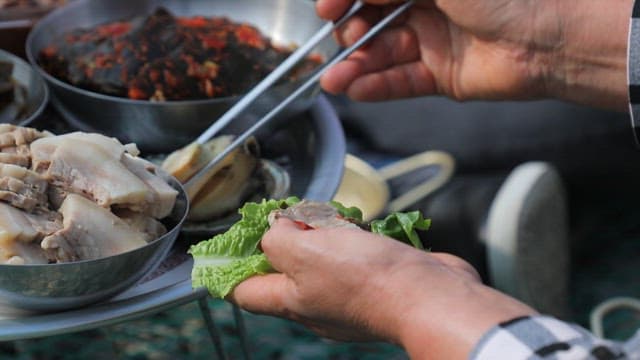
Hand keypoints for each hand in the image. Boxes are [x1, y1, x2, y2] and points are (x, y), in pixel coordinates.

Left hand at [230, 218, 535, 358]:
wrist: (428, 294)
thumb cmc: (367, 279)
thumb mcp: (303, 253)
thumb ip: (277, 240)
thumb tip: (277, 229)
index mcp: (292, 302)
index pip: (244, 293)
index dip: (229, 271)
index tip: (228, 246)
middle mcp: (317, 303)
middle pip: (284, 270)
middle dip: (284, 240)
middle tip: (292, 218)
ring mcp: (347, 294)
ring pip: (321, 259)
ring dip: (321, 234)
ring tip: (329, 220)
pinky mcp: (375, 281)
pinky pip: (352, 256)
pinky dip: (350, 238)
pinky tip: (357, 227)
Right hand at [317, 0, 631, 110]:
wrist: (547, 40)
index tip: (326, 8)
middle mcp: (425, 8)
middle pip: (372, 22)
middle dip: (352, 34)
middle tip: (345, 41)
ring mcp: (432, 44)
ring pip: (383, 56)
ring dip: (357, 67)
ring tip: (336, 80)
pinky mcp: (440, 77)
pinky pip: (401, 82)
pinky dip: (378, 87)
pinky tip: (357, 90)